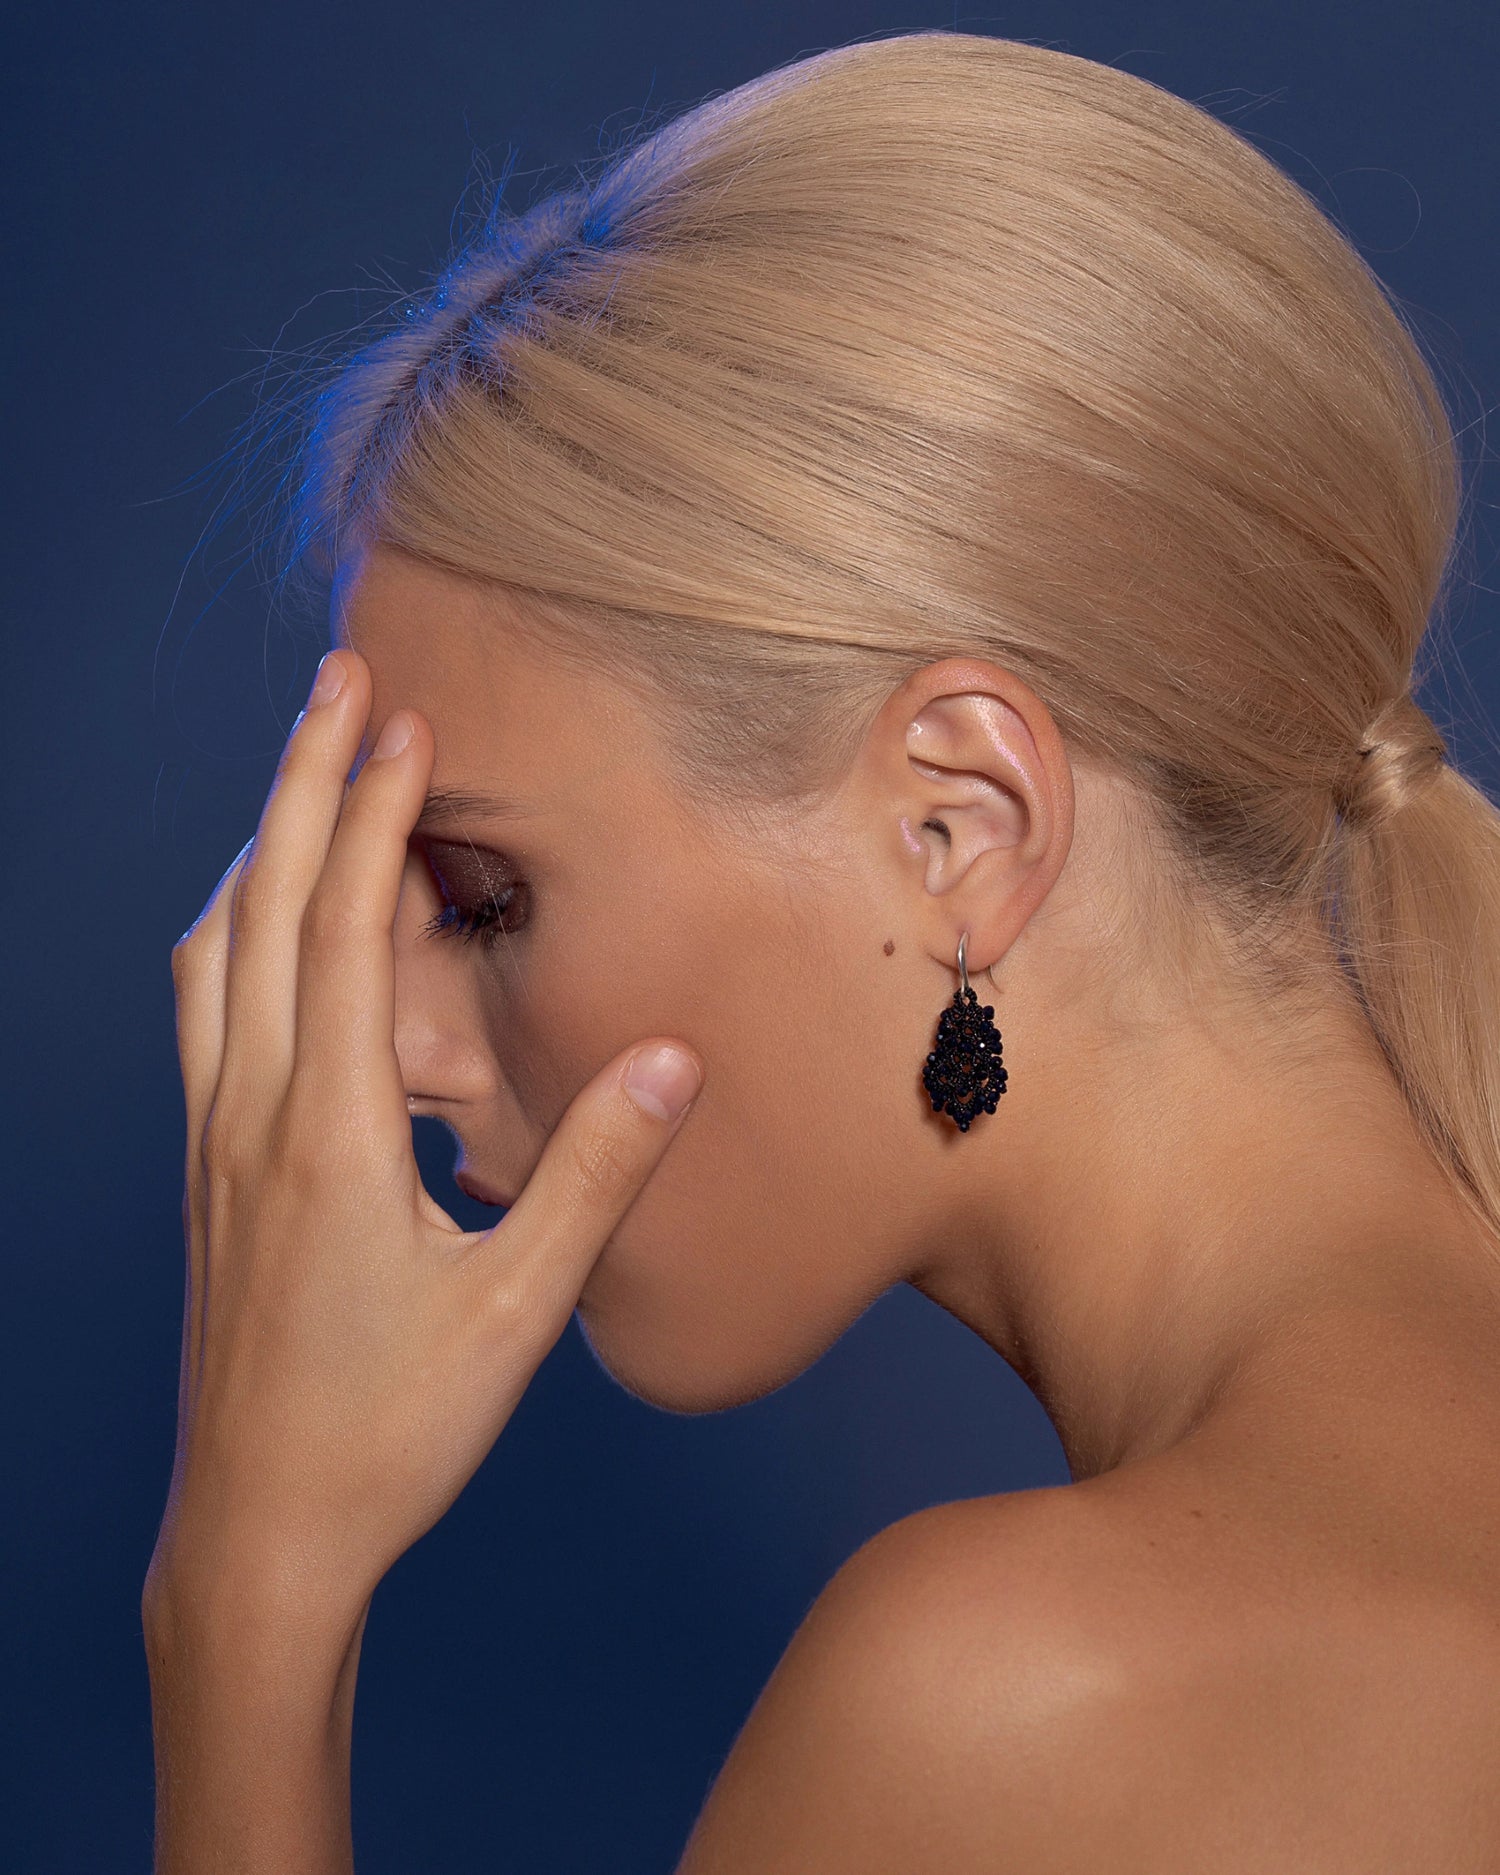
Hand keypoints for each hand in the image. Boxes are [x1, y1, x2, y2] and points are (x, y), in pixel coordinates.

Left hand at [146, 647, 703, 1619]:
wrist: (258, 1532)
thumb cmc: (391, 1430)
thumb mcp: (516, 1309)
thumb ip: (595, 1174)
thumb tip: (671, 1056)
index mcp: (328, 1135)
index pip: (341, 929)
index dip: (373, 812)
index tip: (409, 720)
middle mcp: (251, 1117)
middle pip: (262, 906)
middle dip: (302, 778)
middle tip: (342, 679)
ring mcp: (211, 1143)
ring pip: (212, 951)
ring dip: (258, 845)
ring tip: (305, 773)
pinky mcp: (204, 1172)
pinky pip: (201, 1010)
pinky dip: (232, 926)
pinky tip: (261, 923)